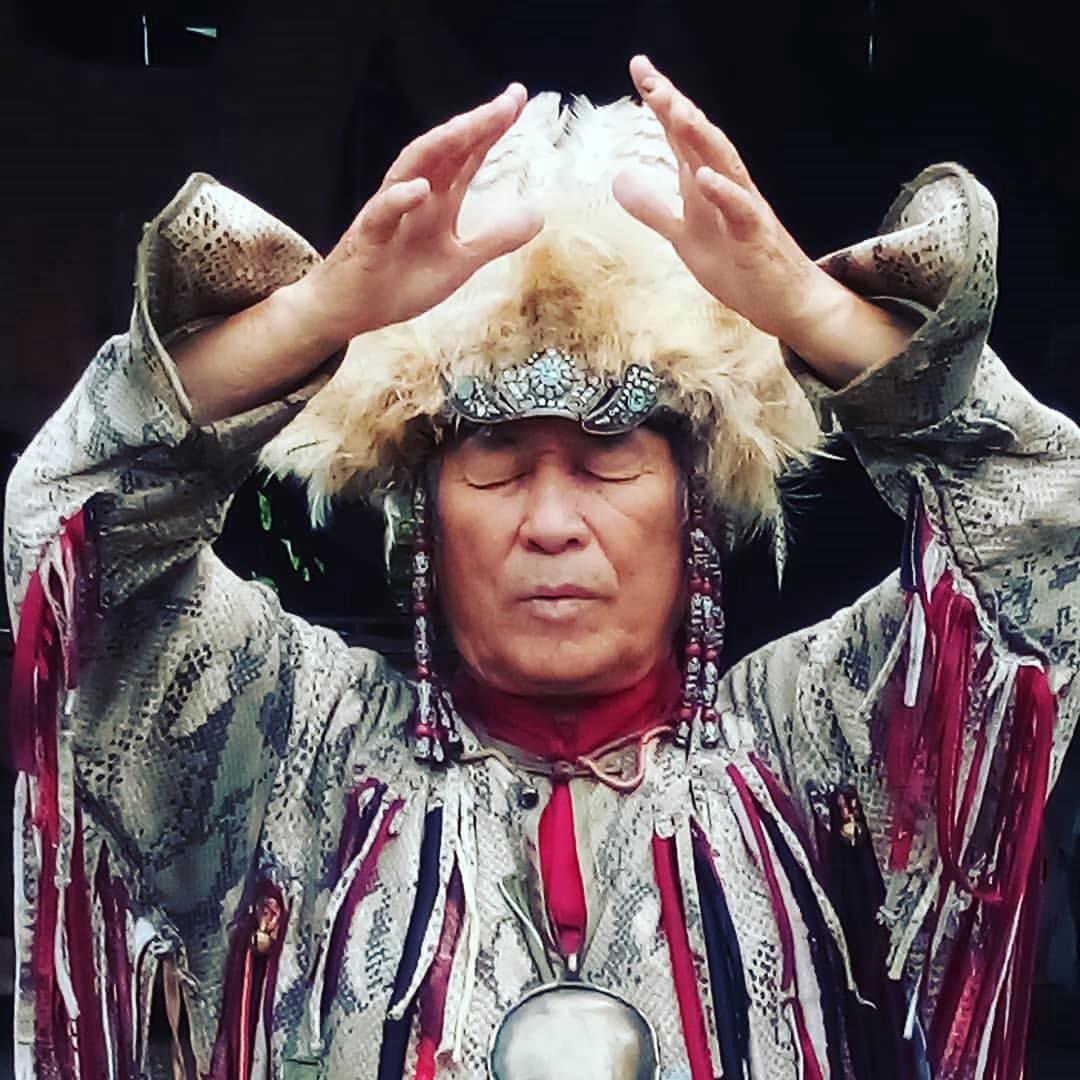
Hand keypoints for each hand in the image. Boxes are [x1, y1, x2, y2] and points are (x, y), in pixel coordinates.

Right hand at [291, 83, 543, 350]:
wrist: (349, 309)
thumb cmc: (397, 281)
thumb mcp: (460, 263)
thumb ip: (495, 238)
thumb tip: (538, 214)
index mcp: (437, 200)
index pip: (466, 154)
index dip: (491, 127)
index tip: (518, 98)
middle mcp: (414, 197)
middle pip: (444, 151)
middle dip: (474, 124)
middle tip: (506, 102)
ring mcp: (388, 214)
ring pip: (411, 168)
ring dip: (439, 146)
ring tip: (470, 126)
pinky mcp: (368, 240)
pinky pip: (380, 215)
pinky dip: (399, 200)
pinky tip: (421, 189)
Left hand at [613, 57, 910, 383]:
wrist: (786, 301)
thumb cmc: (740, 265)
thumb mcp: (685, 238)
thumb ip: (654, 209)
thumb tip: (618, 180)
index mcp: (707, 185)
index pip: (682, 136)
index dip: (662, 103)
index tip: (638, 67)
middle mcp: (727, 187)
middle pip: (701, 139)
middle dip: (677, 107)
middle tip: (651, 79)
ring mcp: (744, 209)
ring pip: (724, 164)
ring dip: (699, 136)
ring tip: (674, 110)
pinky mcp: (756, 238)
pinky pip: (741, 211)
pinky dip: (723, 193)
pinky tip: (704, 177)